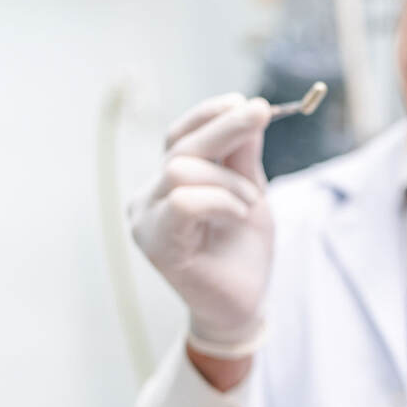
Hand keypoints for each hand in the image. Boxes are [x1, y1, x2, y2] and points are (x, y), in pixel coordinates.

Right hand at [129, 94, 272, 355]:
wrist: (244, 304)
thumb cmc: (243, 251)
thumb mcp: (250, 192)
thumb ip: (242, 156)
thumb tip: (244, 105)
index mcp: (168, 181)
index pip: (180, 135)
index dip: (209, 115)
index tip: (246, 102)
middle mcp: (149, 197)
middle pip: (180, 146)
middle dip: (225, 127)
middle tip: (260, 112)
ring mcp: (146, 219)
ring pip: (182, 169)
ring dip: (230, 183)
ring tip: (250, 207)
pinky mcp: (156, 244)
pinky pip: (184, 202)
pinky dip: (220, 201)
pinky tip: (238, 216)